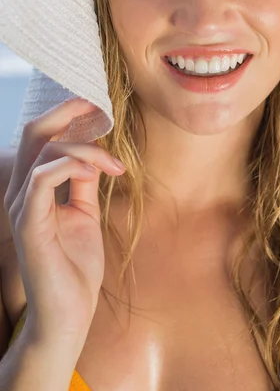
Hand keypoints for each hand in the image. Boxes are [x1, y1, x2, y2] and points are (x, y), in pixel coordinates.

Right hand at [4, 98, 124, 347]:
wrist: (69, 314)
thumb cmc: (75, 266)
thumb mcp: (85, 213)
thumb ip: (84, 182)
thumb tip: (95, 152)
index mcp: (34, 187)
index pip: (43, 134)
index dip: (69, 114)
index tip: (103, 109)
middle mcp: (22, 191)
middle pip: (34, 130)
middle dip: (68, 110)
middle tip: (102, 108)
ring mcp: (22, 207)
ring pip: (43, 149)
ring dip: (84, 146)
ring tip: (114, 163)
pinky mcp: (30, 224)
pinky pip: (42, 179)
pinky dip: (70, 165)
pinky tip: (97, 170)